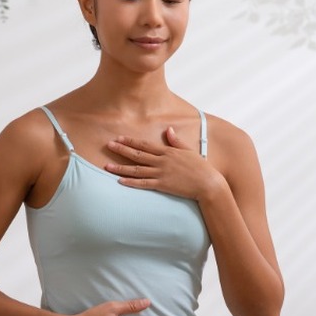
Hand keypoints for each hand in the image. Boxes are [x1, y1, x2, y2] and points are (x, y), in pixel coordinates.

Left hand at [105, 127, 224, 200]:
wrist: (208, 184)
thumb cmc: (200, 168)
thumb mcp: (188, 151)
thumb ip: (176, 141)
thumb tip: (169, 130)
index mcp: (168, 152)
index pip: (145, 145)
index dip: (131, 141)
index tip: (119, 138)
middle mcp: (162, 161)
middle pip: (137, 155)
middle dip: (121, 150)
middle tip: (108, 145)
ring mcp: (161, 174)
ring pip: (136, 170)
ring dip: (120, 168)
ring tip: (106, 166)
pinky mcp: (162, 186)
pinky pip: (143, 184)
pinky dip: (131, 182)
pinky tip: (120, 181)